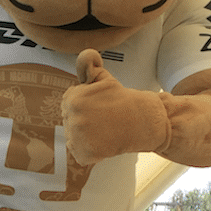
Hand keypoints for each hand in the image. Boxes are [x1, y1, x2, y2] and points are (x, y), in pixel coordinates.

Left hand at [61, 49, 169, 165]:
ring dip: (86, 137)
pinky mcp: (85, 154)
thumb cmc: (121, 99)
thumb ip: (87, 65)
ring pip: (74, 139)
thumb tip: (87, 55)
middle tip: (103, 118)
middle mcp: (72, 118)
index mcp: (72, 99)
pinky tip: (104, 142)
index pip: (68, 105)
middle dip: (84, 121)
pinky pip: (80, 155)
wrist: (142, 120)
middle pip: (70, 122)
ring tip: (104, 130)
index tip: (99, 106)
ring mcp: (78, 137)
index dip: (85, 106)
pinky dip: (90, 152)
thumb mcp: (103, 78)